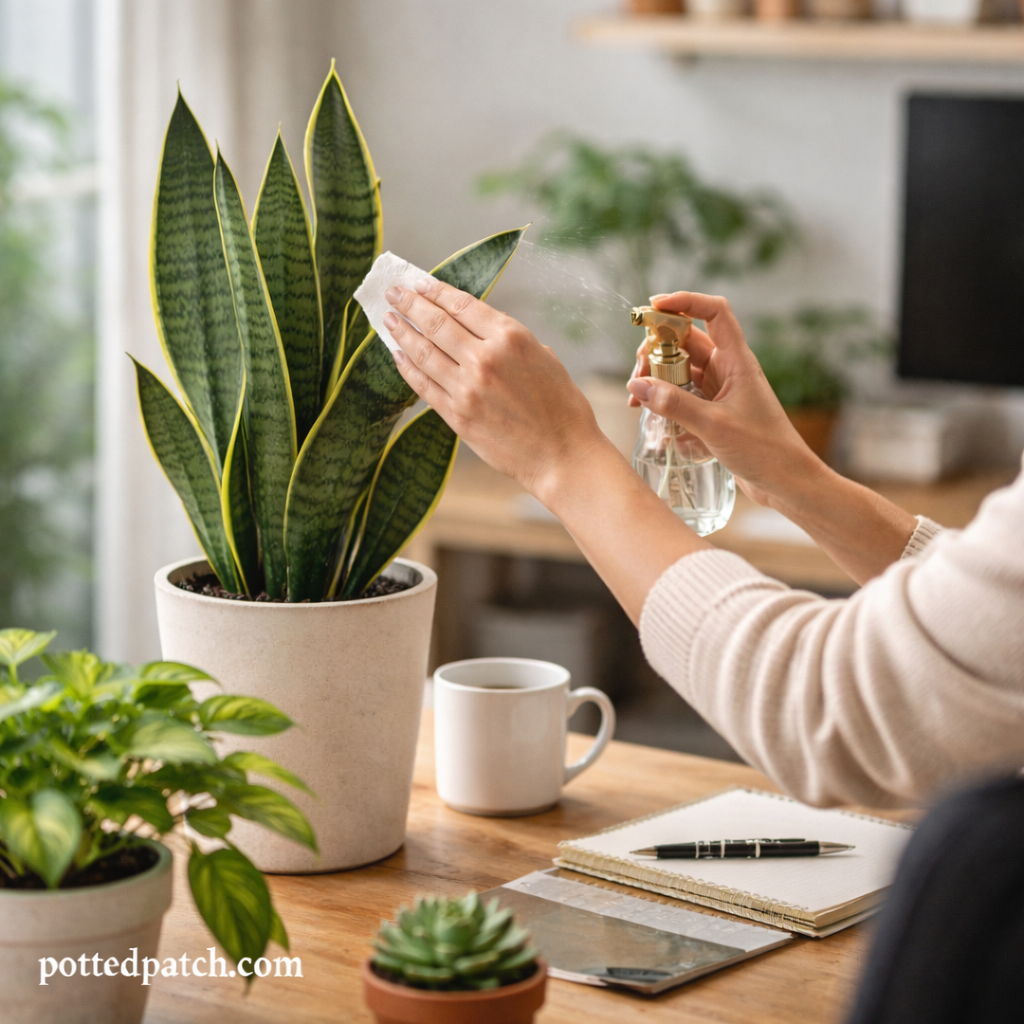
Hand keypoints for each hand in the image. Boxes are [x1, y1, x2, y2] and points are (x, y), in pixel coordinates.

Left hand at [383, 277, 710, 620]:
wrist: (563, 456)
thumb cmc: (562, 409)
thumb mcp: (545, 358)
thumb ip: (511, 342)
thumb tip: (481, 331)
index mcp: (511, 337)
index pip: (462, 305)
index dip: (436, 291)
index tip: (419, 282)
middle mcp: (485, 358)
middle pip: (437, 322)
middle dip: (411, 303)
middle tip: (394, 292)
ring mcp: (467, 388)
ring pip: (423, 351)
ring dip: (402, 332)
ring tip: (388, 319)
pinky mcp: (457, 415)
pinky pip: (423, 385)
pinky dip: (407, 368)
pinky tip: (398, 356)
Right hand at [626, 291, 917, 582]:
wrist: (786, 482)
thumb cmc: (763, 450)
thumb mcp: (713, 426)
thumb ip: (674, 405)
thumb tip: (637, 385)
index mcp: (737, 361)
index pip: (714, 312)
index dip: (685, 302)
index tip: (655, 307)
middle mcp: (728, 371)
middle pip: (686, 342)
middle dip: (657, 350)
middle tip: (638, 374)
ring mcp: (720, 392)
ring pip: (680, 371)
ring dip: (657, 379)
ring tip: (636, 400)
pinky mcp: (714, 414)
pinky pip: (683, 397)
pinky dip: (665, 403)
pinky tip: (652, 420)